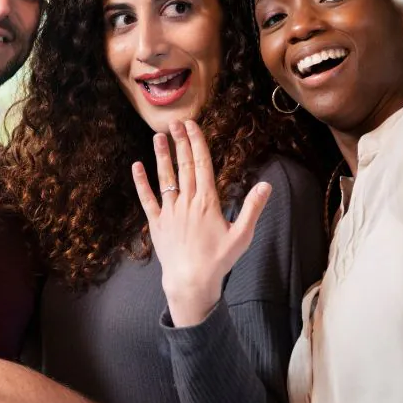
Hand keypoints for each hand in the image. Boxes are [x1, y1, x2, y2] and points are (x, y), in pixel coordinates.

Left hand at [131, 120, 271, 326]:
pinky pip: (147, 199)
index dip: (197, 142)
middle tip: (175, 122)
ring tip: (158, 137)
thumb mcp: (242, 235)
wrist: (190, 281)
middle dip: (180, 142)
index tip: (192, 125)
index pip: (202, 164)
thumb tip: (266, 185)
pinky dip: (141, 182)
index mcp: (207, 201)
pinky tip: (136, 167)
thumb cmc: (218, 260)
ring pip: (165, 178)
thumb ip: (253, 208)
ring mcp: (170, 211)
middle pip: (184, 166)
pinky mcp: (157, 223)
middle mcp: (187, 201)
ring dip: (161, 156)